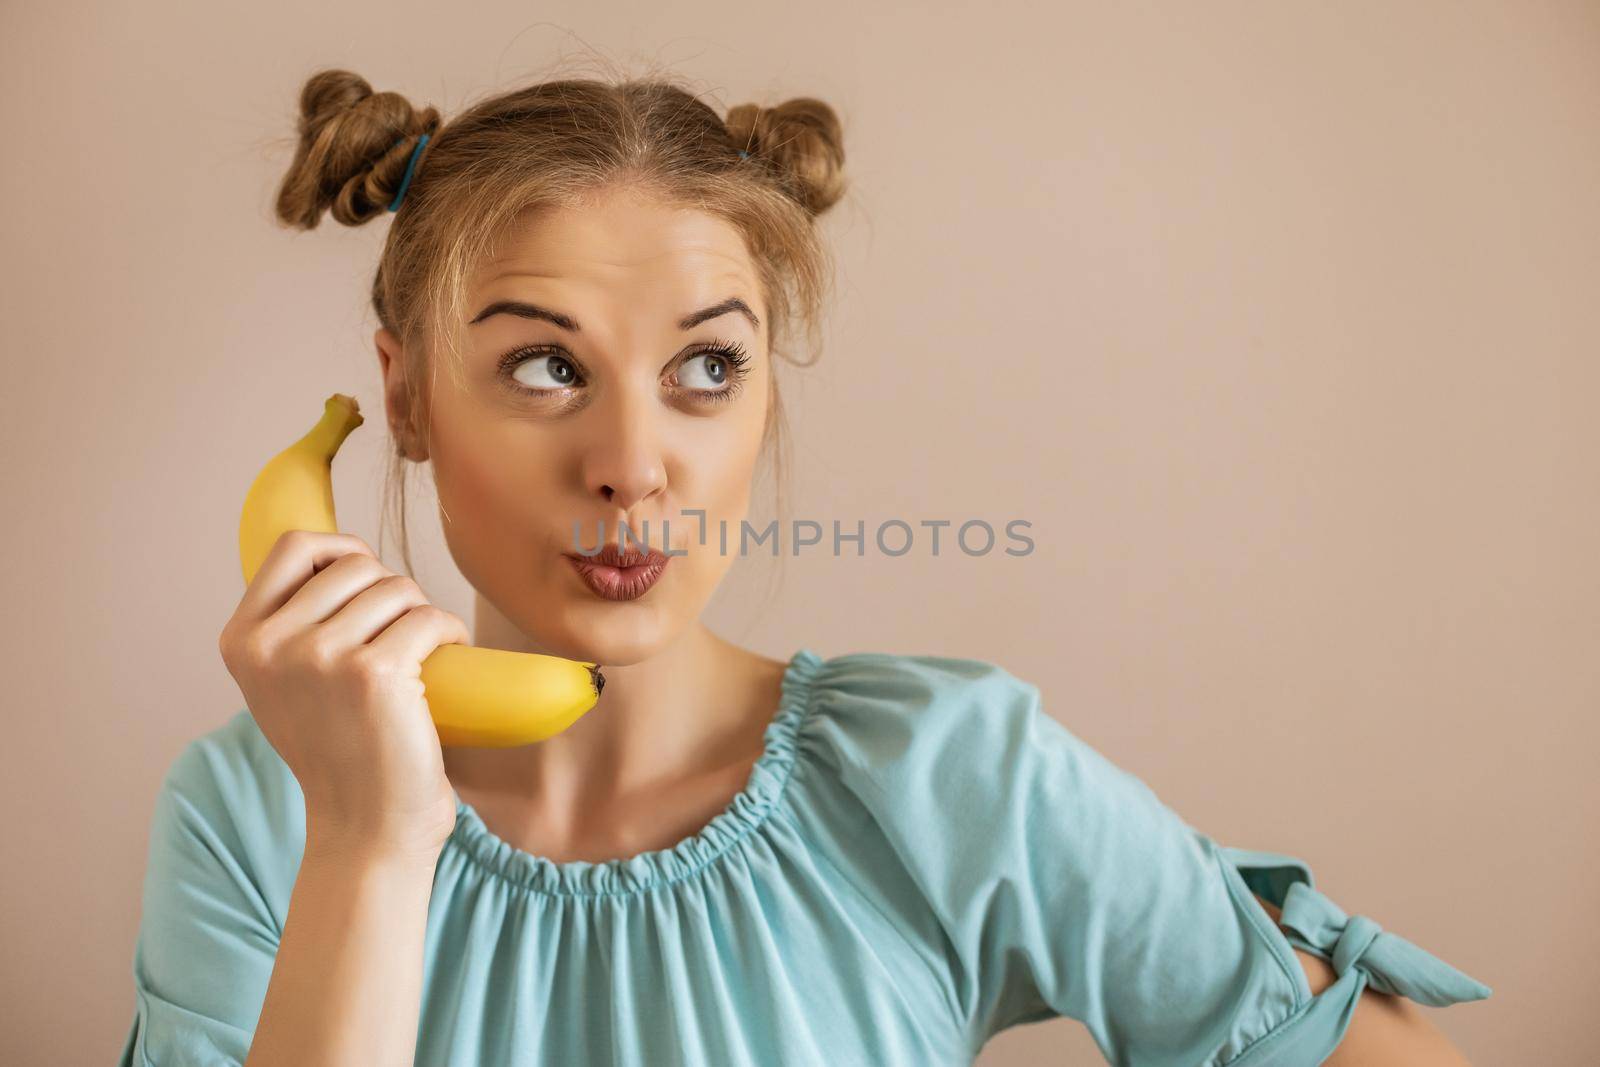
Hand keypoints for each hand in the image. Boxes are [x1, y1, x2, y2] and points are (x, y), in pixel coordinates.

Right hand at [218, 529, 466, 862]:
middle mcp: (272, 645)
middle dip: (391, 591)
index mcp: (242, 641)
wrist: (366, 830)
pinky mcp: (374, 673)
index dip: (340, 549)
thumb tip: (330, 551)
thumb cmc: (340, 753)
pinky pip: (429, 617)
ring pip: (397, 588)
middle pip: (354, 565)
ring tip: (424, 653)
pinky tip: (450, 657)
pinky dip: (450, 631)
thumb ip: (291, 624)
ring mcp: (320, 657)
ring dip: (422, 613)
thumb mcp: (287, 683)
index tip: (368, 581)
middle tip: (403, 636)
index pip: (292, 546)